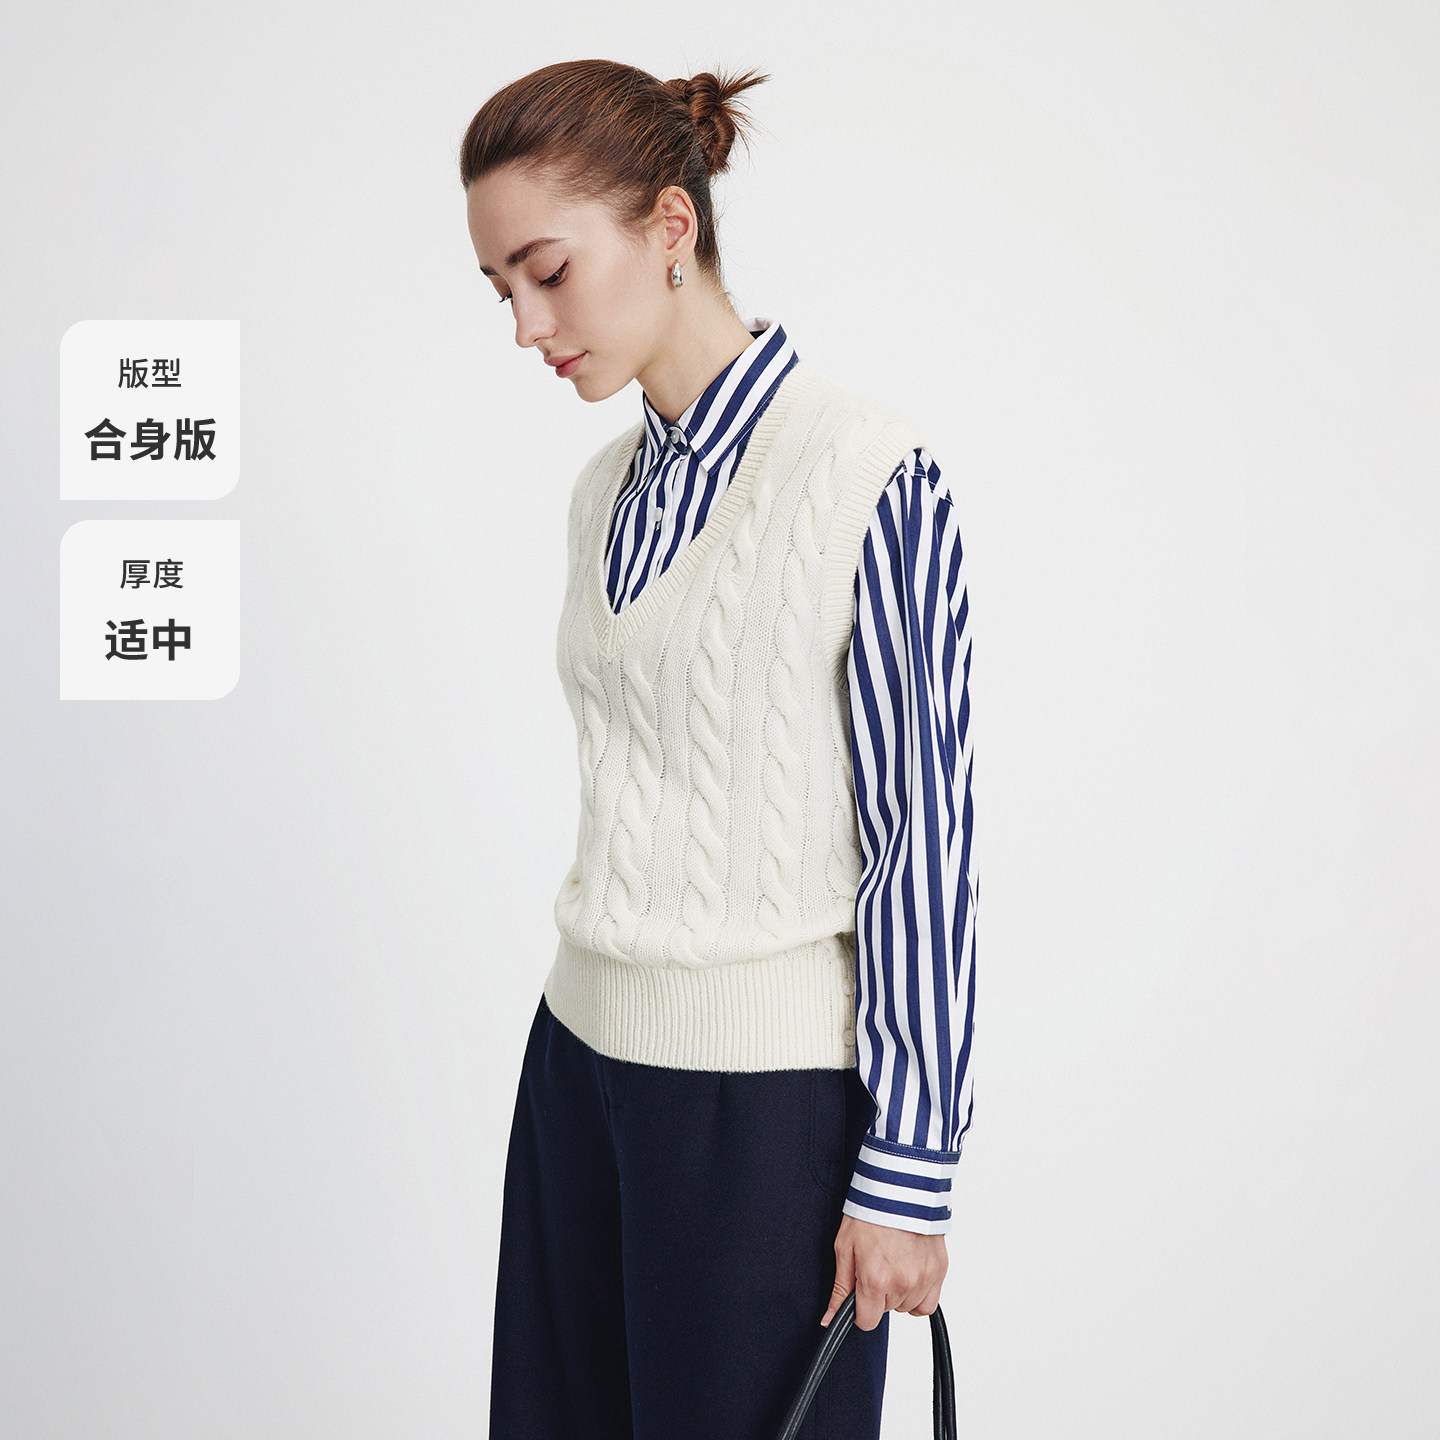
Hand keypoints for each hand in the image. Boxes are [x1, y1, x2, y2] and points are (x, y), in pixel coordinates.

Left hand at [821, 1213, 946, 1331]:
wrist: (899, 1188)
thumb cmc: (870, 1214)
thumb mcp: (844, 1248)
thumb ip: (840, 1288)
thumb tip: (830, 1318)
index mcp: (876, 1280)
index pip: (867, 1321)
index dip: (859, 1310)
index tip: (859, 1296)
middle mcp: (902, 1283)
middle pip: (887, 1310)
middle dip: (879, 1294)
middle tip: (877, 1265)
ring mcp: (924, 1278)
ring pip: (907, 1306)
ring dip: (899, 1292)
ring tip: (894, 1263)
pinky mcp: (939, 1270)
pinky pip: (928, 1302)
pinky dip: (919, 1294)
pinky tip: (910, 1273)